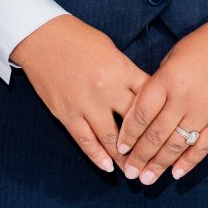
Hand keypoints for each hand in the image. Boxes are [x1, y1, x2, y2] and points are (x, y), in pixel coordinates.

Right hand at [10, 15, 149, 174]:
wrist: (42, 38)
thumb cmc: (78, 38)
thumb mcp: (111, 49)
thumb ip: (126, 72)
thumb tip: (142, 92)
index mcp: (122, 70)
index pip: (149, 98)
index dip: (159, 115)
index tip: (165, 129)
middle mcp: (107, 90)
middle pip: (134, 123)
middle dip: (145, 143)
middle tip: (153, 158)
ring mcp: (86, 105)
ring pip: (111, 139)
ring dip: (123, 157)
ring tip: (133, 170)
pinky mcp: (67, 115)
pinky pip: (85, 141)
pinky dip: (97, 156)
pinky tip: (107, 167)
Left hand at [116, 20, 207, 183]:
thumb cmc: (199, 47)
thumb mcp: (171, 59)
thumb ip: (157, 85)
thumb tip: (142, 114)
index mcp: (167, 80)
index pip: (141, 114)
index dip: (128, 135)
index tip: (120, 148)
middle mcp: (183, 99)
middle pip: (156, 135)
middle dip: (140, 156)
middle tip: (130, 172)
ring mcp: (203, 112)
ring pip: (176, 145)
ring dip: (159, 165)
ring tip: (146, 179)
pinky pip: (202, 147)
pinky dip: (189, 163)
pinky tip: (176, 174)